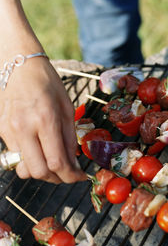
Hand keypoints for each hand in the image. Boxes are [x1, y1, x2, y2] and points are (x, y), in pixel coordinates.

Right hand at [0, 56, 86, 183]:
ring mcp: (9, 132)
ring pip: (24, 169)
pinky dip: (30, 161)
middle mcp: (24, 129)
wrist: (19, 67)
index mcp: (45, 120)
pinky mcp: (2, 132)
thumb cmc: (47, 83)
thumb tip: (73, 163)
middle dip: (57, 179)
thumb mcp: (66, 108)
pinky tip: (40, 151)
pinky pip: (16, 158)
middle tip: (68, 173)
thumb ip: (69, 138)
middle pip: (39, 172)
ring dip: (42, 172)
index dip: (71, 176)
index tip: (80, 176)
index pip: (57, 163)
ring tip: (53, 163)